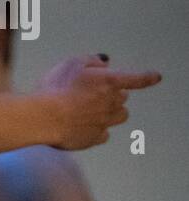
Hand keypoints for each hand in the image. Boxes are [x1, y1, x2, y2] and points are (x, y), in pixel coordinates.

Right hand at [39, 55, 160, 149]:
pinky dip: (97, 129)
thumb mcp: (71, 63)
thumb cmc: (56, 88)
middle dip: (113, 94)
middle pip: (122, 98)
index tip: (155, 77)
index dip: (147, 77)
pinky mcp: (94, 138)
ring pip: (119, 116)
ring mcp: (105, 122)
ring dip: (111, 112)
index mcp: (110, 82)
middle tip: (92, 92)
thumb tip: (103, 64)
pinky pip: (103, 134)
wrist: (45, 118)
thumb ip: (90, 61)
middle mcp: (112, 103)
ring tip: (92, 110)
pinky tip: (83, 126)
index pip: (136, 79)